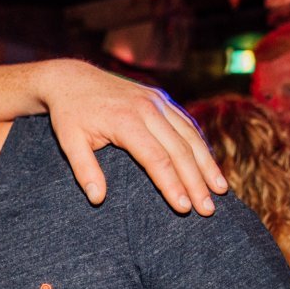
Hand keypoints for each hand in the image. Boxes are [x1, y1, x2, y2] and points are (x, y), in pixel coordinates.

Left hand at [39, 59, 226, 213]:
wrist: (72, 79)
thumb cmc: (69, 114)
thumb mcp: (69, 141)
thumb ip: (84, 170)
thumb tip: (98, 199)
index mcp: (126, 120)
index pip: (157, 159)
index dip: (172, 185)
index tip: (183, 208)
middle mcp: (148, 108)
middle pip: (180, 150)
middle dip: (196, 182)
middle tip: (208, 210)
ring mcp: (157, 101)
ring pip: (190, 135)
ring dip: (207, 164)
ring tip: (220, 190)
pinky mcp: (161, 98)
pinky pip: (186, 123)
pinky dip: (200, 145)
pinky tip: (209, 164)